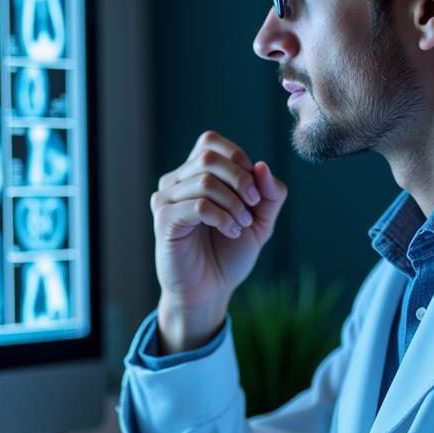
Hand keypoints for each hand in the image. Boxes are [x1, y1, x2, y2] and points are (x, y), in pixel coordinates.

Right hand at [152, 131, 286, 350]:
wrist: (210, 291)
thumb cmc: (230, 253)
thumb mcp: (261, 220)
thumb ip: (269, 193)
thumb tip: (262, 166)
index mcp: (194, 174)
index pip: (210, 141)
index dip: (238, 158)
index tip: (254, 191)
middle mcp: (175, 181)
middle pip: (209, 157)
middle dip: (241, 180)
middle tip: (253, 208)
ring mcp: (166, 200)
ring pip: (205, 181)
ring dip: (234, 203)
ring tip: (242, 226)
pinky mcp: (164, 220)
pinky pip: (198, 205)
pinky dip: (223, 217)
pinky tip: (231, 232)